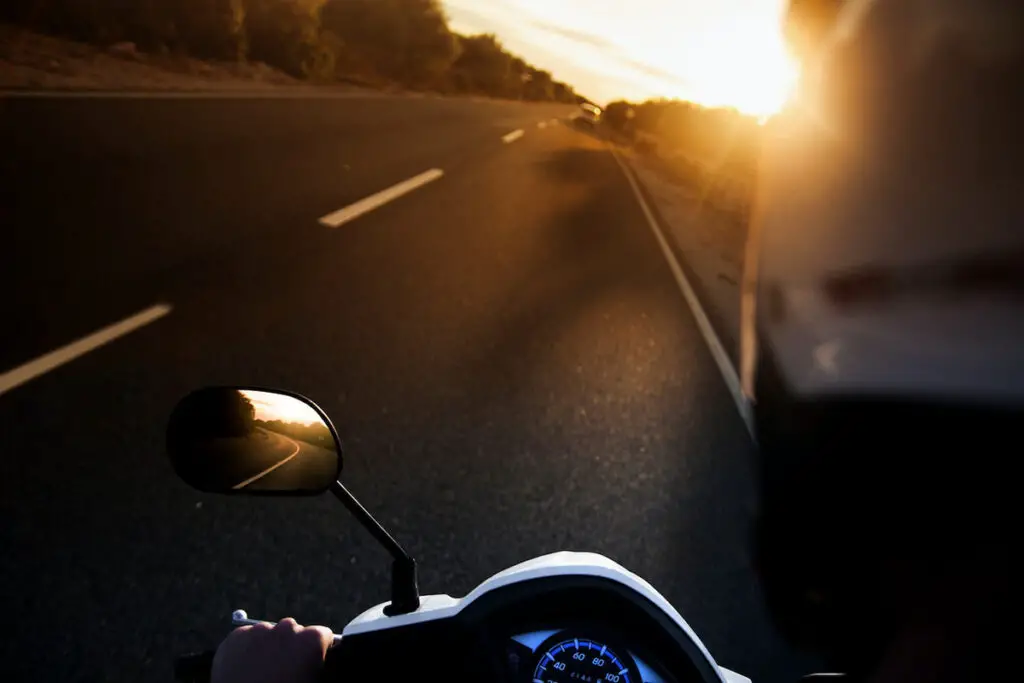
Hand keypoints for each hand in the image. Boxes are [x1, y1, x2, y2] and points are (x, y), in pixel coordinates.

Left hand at [211, 618, 333, 682]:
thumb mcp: (313, 682)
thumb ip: (324, 667)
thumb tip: (328, 662)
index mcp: (312, 639)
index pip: (323, 635)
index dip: (319, 650)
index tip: (311, 663)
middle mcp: (287, 628)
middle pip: (295, 631)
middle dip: (292, 646)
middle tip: (284, 670)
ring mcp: (260, 630)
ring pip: (270, 633)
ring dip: (270, 646)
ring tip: (264, 672)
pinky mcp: (237, 636)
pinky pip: (248, 637)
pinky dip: (249, 649)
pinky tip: (248, 669)